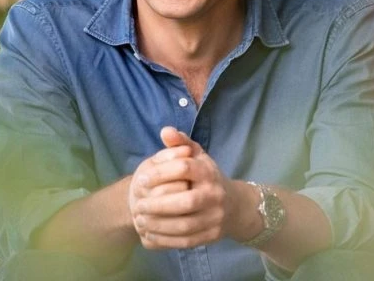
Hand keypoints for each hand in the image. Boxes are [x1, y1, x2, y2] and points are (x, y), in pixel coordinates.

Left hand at [130, 127, 243, 248]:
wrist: (235, 206)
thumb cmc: (207, 177)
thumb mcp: (198, 156)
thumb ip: (180, 143)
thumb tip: (165, 131)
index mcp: (209, 172)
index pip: (185, 168)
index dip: (160, 173)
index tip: (141, 179)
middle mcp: (215, 194)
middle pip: (186, 201)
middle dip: (158, 205)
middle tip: (138, 205)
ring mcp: (216, 217)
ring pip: (185, 225)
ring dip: (159, 225)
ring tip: (140, 220)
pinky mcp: (212, 236)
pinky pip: (187, 241)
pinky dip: (165, 240)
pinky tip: (150, 235)